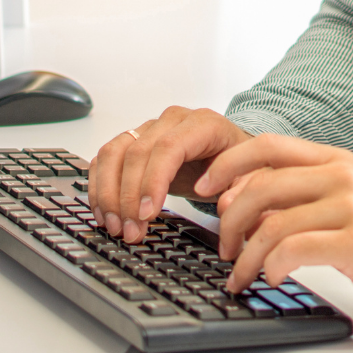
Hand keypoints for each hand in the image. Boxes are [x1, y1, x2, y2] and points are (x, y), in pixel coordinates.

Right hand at [88, 106, 251, 241]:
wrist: (232, 155)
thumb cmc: (241, 166)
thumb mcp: (253, 177)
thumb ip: (244, 188)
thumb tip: (224, 202)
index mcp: (204, 124)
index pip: (169, 146)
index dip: (152, 180)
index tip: (146, 214)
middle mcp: (173, 121)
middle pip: (138, 151)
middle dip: (128, 196)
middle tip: (131, 232)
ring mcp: (151, 128)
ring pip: (115, 151)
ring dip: (109, 193)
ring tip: (116, 227)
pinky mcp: (135, 141)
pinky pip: (106, 157)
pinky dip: (100, 186)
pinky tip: (105, 213)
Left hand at [196, 134, 352, 327]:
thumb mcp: (341, 200)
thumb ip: (296, 193)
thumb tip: (238, 198)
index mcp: (333, 158)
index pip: (267, 145)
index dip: (228, 163)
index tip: (203, 187)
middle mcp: (341, 174)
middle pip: (262, 183)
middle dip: (230, 218)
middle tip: (224, 246)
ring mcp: (351, 206)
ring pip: (273, 222)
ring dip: (246, 254)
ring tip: (241, 274)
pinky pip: (296, 249)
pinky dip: (273, 265)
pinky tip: (272, 277)